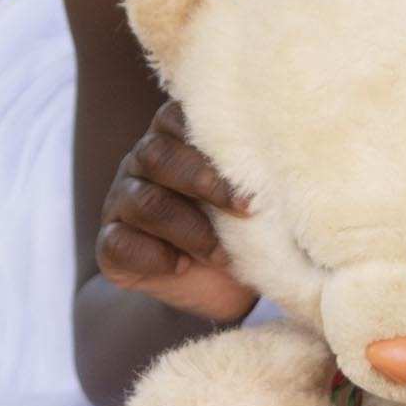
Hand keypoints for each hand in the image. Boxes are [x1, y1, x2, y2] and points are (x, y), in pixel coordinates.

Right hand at [96, 99, 260, 323]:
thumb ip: (255, 175)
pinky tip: (180, 266)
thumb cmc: (239, 230)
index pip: (175, 117)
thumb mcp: (250, 200)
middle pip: (156, 154)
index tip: (257, 172)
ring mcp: (121, 202)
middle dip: (204, 181)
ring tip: (221, 253)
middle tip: (246, 209)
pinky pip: (118, 242)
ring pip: (143, 201)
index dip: (212, 138)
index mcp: (175, 140)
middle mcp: (142, 164)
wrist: (211, 288)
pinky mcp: (111, 244)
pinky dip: (154, 256)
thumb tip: (294, 165)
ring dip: (189, 229)